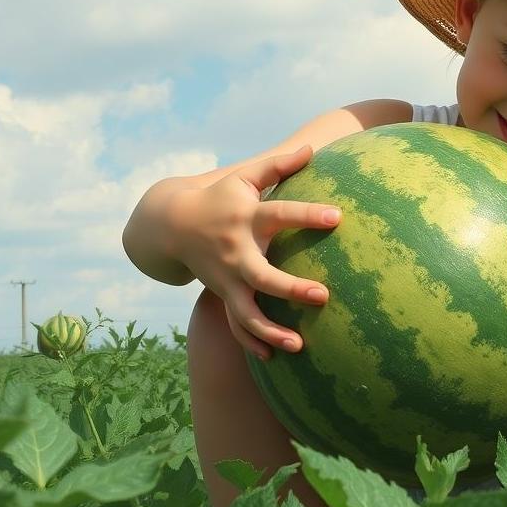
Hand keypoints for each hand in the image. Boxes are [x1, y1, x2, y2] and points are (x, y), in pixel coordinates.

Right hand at [168, 146, 340, 358]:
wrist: (170, 225)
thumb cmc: (219, 196)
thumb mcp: (244, 176)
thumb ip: (278, 165)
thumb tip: (311, 148)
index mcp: (246, 219)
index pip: (281, 214)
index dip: (308, 215)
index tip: (337, 217)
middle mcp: (237, 253)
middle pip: (264, 276)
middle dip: (291, 288)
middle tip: (323, 296)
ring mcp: (227, 279)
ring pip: (246, 312)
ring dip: (271, 331)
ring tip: (299, 345)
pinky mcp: (223, 295)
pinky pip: (236, 325)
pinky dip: (252, 342)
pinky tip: (273, 357)